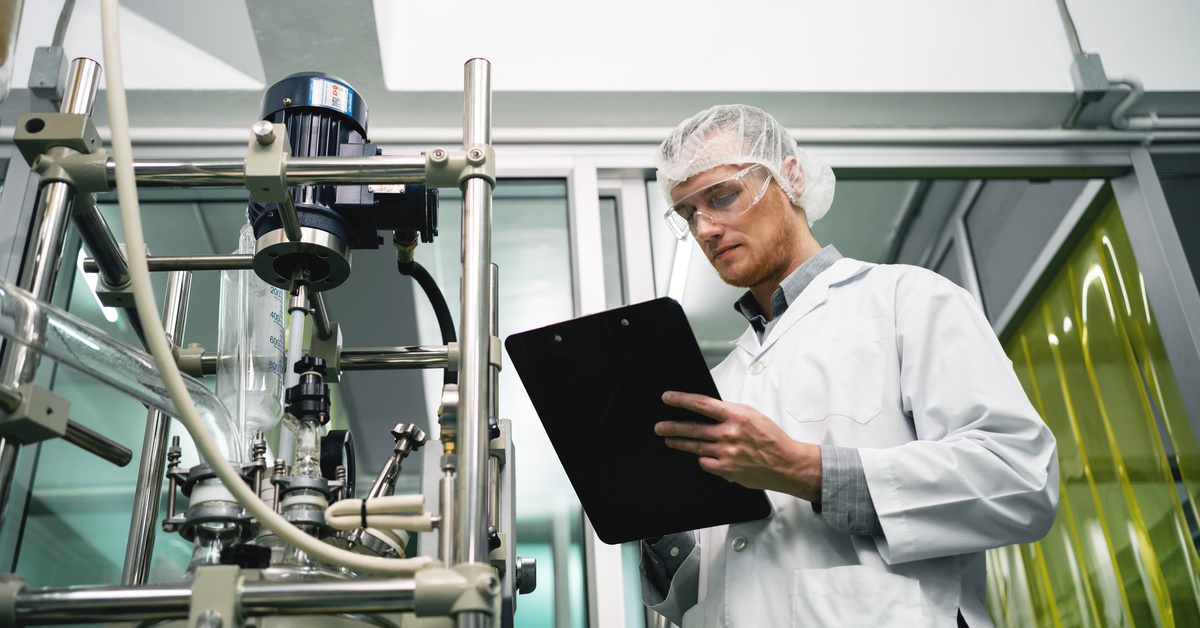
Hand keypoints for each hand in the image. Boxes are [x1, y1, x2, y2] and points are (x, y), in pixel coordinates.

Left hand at [657, 391, 821, 501]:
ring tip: (669, 440)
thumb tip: (709, 410)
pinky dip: (703, 459)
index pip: (701, 404)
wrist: (786, 463)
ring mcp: (726, 452)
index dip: (681, 400)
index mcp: (735, 415)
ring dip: (679, 442)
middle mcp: (729, 433)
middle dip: (672, 426)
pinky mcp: (726, 469)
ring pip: (695, 446)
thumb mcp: (752, 415)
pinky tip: (703, 457)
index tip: (668, 398)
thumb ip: (730, 412)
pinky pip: (705, 463)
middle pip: (692, 427)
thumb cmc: (771, 439)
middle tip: (659, 427)